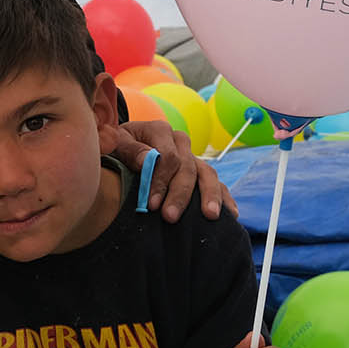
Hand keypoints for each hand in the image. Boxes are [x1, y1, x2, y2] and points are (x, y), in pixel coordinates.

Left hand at [102, 119, 236, 222]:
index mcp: (160, 130)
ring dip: (210, 196)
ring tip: (210, 216)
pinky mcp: (198, 171)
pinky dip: (224, 198)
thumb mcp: (116, 144)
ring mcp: (192, 156)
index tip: (151, 204)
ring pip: (207, 174)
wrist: (122, 146)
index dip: (161, 181)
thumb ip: (130, 150)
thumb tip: (148, 161)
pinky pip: (216, 183)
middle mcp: (179, 141)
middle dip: (180, 194)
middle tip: (170, 217)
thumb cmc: (117, 147)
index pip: (167, 156)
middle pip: (188, 167)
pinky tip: (231, 215)